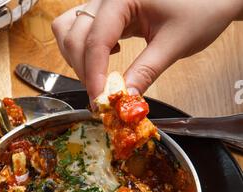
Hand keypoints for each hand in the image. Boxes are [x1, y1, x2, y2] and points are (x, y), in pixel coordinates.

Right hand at [52, 0, 242, 99]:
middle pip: (74, 35)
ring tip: (101, 79)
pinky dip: (85, 49)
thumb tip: (124, 101)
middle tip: (102, 98)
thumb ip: (146, 72)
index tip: (99, 101)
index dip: (94, 74)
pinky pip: (82, 30)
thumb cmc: (202, 8)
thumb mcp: (174, 44)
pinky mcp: (109, 12)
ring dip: (79, 60)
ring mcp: (105, 2)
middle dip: (84, 70)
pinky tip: (108, 58)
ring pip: (70, 30)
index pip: (96, 39)